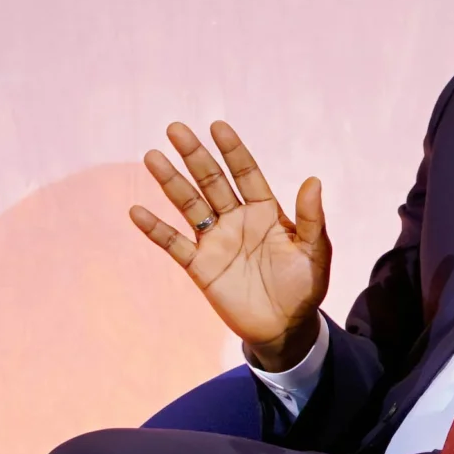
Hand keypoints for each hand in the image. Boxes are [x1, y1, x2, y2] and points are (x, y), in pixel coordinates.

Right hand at [132, 121, 329, 368]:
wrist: (285, 327)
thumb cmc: (304, 287)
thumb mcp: (315, 252)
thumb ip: (312, 218)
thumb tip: (314, 180)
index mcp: (265, 211)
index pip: (246, 173)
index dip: (232, 151)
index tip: (217, 126)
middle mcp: (236, 219)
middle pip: (211, 181)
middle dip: (195, 156)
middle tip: (175, 128)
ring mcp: (216, 241)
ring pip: (189, 205)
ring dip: (171, 182)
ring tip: (152, 156)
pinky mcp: (200, 266)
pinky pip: (174, 244)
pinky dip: (156, 229)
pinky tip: (137, 211)